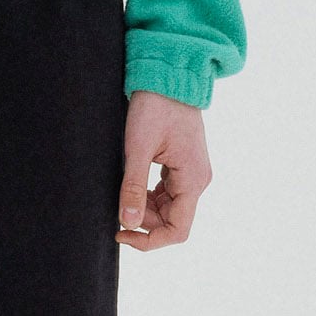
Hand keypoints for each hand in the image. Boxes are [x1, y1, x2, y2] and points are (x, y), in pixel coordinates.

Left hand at [116, 90, 210, 249]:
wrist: (169, 75)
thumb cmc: (155, 107)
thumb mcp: (138, 148)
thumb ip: (133, 187)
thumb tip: (127, 223)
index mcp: (193, 180)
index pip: (177, 230)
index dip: (149, 240)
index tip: (121, 233)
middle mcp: (198, 180)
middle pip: (172, 221)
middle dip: (143, 221)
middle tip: (117, 205)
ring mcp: (192, 173)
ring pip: (169, 208)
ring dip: (145, 209)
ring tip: (123, 191)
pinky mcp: (183, 166)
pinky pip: (168, 193)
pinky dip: (149, 196)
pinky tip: (132, 183)